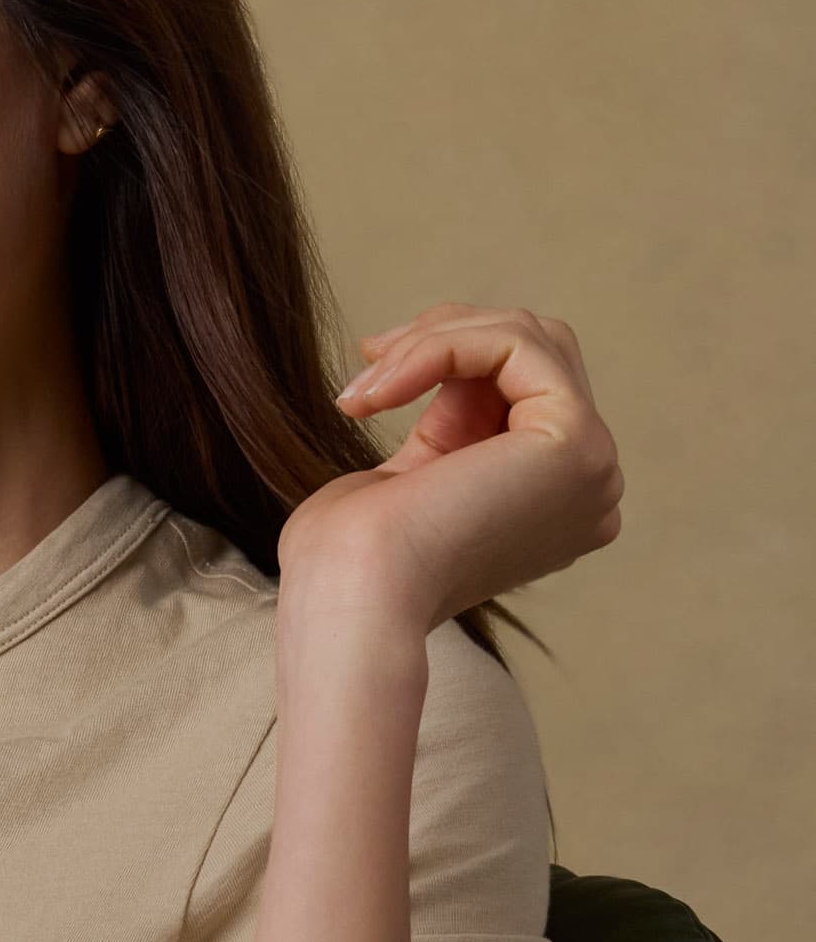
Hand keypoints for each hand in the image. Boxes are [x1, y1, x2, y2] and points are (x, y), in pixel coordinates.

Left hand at [277, 302, 624, 630]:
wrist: (348, 604)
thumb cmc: (350, 564)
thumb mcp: (413, 475)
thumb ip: (452, 426)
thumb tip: (464, 376)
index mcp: (554, 501)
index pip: (526, 386)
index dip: (451, 357)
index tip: (372, 373)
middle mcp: (589, 487)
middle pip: (539, 350)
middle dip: (449, 336)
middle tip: (371, 356)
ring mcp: (593, 467)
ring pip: (529, 338)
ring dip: (434, 341)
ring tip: (367, 386)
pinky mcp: (576, 442)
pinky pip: (514, 344)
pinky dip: (440, 347)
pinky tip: (382, 388)